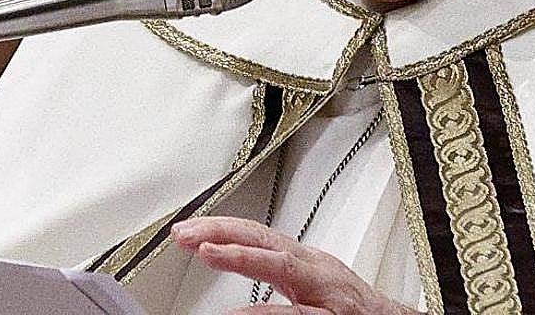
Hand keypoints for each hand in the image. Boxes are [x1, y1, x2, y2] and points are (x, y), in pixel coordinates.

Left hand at [171, 216, 422, 314]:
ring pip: (280, 265)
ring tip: (206, 251)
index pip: (256, 236)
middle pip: (262, 239)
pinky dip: (265, 313)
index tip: (186, 230)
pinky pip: (295, 314)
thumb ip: (273, 281)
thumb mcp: (307, 290)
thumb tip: (229, 277)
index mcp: (302, 261)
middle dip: (222, 231)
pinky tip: (238, 313)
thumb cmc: (350, 311)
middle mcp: (313, 268)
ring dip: (241, 256)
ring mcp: (325, 290)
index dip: (221, 228)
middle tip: (184, 233)